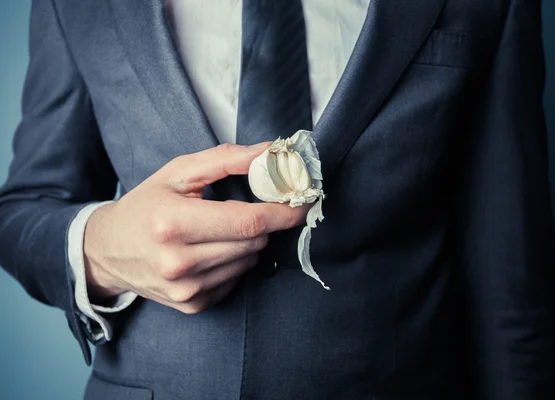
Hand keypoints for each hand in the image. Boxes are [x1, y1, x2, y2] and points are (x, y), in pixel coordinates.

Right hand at [83, 143, 309, 313]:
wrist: (108, 250)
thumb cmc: (146, 205)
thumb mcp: (178, 172)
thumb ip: (227, 159)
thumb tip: (271, 152)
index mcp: (173, 224)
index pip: (248, 222)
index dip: (283, 212)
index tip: (303, 202)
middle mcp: (179, 263)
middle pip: (254, 243)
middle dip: (264, 223)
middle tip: (257, 207)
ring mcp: (186, 289)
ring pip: (249, 262)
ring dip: (249, 243)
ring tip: (221, 229)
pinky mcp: (192, 305)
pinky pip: (236, 279)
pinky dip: (235, 262)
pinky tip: (212, 250)